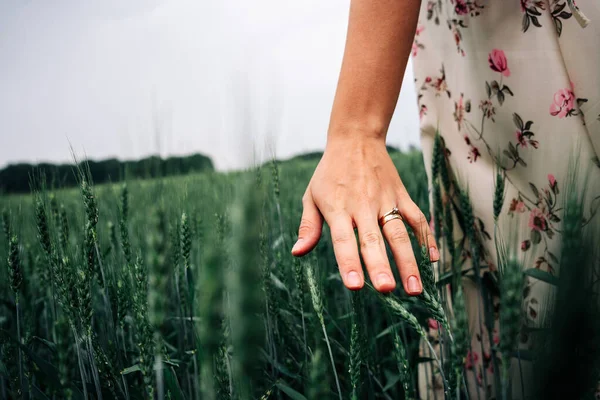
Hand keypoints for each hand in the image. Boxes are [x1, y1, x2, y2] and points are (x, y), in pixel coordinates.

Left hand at [291, 136, 438, 293]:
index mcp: (338, 208)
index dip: (349, 263)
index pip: (344, 240)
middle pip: (373, 240)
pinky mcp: (401, 195)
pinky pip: (417, 218)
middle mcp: (363, 206)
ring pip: (399, 233)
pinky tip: (434, 260)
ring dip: (408, 261)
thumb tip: (297, 253)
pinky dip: (427, 238)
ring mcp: (385, 200)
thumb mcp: (311, 196)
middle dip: (381, 266)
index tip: (355, 286)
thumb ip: (309, 226)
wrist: (355, 138)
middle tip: (387, 290)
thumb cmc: (329, 173)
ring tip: (415, 289)